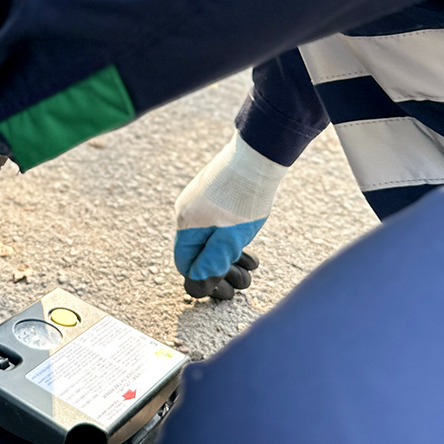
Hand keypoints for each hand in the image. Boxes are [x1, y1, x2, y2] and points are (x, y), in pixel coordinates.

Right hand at [173, 133, 286, 296]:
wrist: (258, 154)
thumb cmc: (245, 197)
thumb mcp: (232, 238)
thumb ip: (213, 262)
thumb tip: (197, 283)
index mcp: (186, 224)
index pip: (185, 264)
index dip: (202, 280)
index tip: (225, 290)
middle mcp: (186, 212)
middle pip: (196, 252)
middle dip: (219, 270)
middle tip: (244, 280)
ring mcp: (198, 201)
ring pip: (208, 238)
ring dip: (228, 255)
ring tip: (251, 264)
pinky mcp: (211, 193)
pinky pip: (214, 224)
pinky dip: (228, 237)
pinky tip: (246, 240)